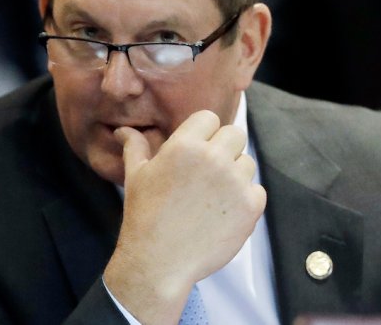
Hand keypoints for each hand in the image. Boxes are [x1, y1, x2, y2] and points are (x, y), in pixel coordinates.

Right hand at [103, 110, 266, 323]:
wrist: (158, 263)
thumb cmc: (144, 216)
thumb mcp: (136, 176)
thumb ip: (135, 146)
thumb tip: (123, 129)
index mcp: (185, 145)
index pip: (209, 118)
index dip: (203, 133)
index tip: (195, 152)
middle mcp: (214, 158)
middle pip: (235, 134)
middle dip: (223, 148)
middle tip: (207, 173)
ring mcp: (235, 182)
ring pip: (247, 162)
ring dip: (234, 174)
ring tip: (212, 196)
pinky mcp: (251, 207)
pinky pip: (257, 190)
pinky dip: (244, 200)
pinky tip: (222, 213)